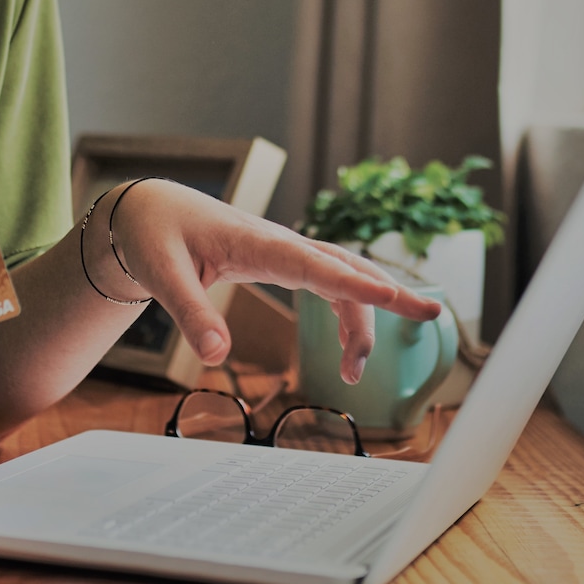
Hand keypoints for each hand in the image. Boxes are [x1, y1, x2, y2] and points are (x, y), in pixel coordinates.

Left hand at [96, 181, 443, 384]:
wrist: (150, 211)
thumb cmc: (155, 235)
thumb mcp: (163, 275)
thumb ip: (192, 314)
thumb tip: (217, 357)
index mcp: (258, 242)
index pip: (318, 264)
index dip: (359, 282)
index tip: (397, 297)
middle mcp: (281, 243)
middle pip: (347, 268)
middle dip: (390, 293)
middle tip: (432, 318)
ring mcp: (285, 251)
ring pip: (342, 277)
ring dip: (362, 318)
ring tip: (356, 373)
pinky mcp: (281, 261)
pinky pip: (328, 282)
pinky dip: (347, 310)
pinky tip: (348, 347)